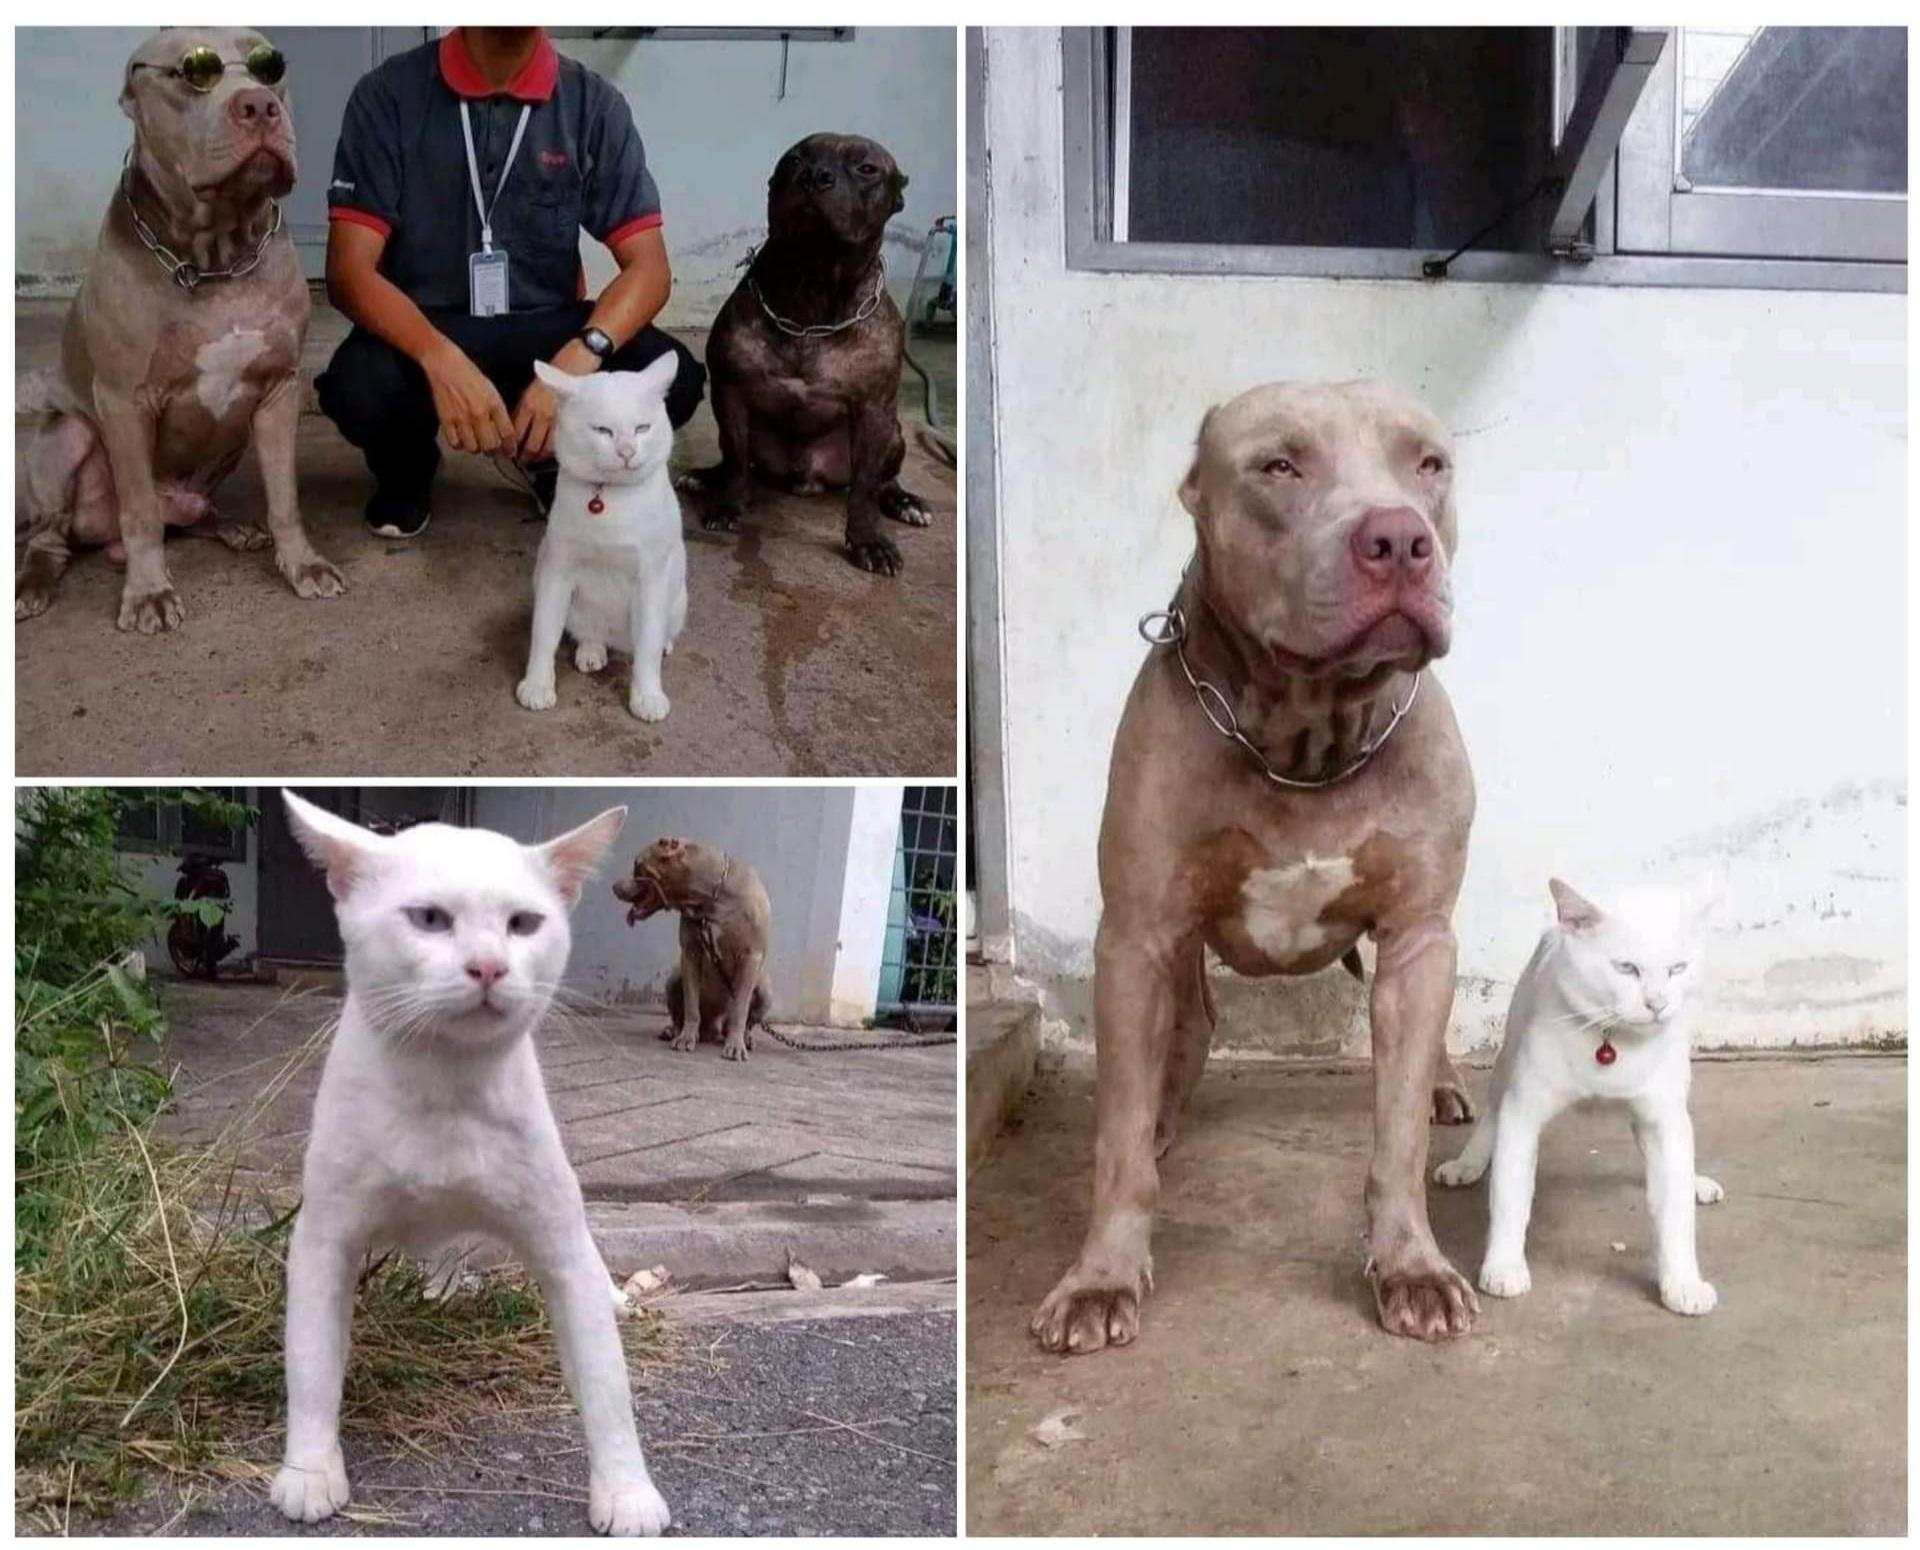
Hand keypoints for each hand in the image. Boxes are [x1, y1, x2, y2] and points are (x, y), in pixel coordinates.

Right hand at [420, 337, 513, 453]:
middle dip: (494, 451)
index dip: (510, 447)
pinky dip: (460, 444)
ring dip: (477, 448)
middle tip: (493, 450)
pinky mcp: (446, 420)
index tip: (510, 452)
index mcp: (494, 404)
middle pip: (491, 446)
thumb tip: (506, 434)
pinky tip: (462, 438)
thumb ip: (499, 412)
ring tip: (477, 442)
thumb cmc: (470, 376)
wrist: (445, 364)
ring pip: (474, 448)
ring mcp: (462, 418)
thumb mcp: (492, 390)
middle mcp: (479, 413)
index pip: (508, 434)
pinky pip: (455, 444)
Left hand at [515, 339, 601, 462]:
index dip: (511, 444)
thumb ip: (526, 405)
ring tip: (536, 461)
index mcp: (529, 402)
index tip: (510, 451)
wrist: (581, 358)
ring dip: (539, 457)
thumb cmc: (559, 368)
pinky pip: (561, 442)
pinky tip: (553, 453)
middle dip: (525, 456)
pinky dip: (555, 451)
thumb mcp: (535, 385)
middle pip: (529, 444)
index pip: (516, 431)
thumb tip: (517, 423)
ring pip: (545, 447)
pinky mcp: (572, 420)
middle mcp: (541, 413)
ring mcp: (557, 418)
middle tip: (523, 462)